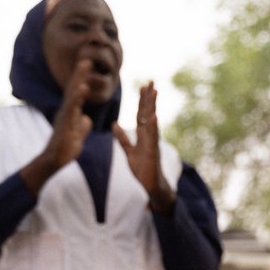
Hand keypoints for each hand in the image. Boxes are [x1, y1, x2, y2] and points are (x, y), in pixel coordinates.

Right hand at [21, 59, 92, 194]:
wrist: (55, 160)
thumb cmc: (65, 148)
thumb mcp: (78, 135)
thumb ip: (82, 126)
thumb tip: (86, 119)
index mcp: (71, 113)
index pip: (78, 94)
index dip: (83, 81)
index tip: (89, 68)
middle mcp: (66, 111)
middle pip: (74, 89)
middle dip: (80, 74)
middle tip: (87, 59)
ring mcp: (65, 116)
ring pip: (73, 94)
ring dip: (79, 79)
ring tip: (85, 66)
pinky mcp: (65, 123)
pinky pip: (72, 108)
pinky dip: (78, 97)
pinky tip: (83, 88)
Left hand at [113, 81, 176, 214]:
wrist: (152, 187)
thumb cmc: (143, 171)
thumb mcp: (129, 152)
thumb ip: (122, 139)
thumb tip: (114, 124)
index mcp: (142, 136)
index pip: (141, 115)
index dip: (141, 101)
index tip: (142, 86)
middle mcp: (149, 137)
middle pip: (148, 114)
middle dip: (149, 98)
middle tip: (151, 81)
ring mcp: (152, 144)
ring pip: (152, 122)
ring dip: (153, 107)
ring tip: (155, 92)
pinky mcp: (153, 152)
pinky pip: (153, 137)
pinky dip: (153, 126)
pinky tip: (154, 115)